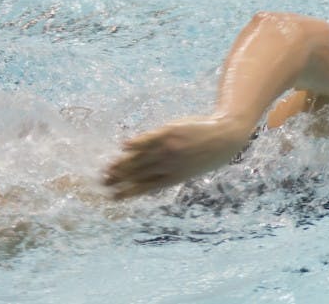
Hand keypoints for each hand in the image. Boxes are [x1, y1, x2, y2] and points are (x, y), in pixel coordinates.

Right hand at [103, 115, 251, 199]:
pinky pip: (149, 139)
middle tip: (103, 182)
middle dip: (119, 179)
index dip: (127, 192)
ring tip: (107, 168)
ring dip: (122, 163)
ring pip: (140, 158)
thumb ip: (170, 171)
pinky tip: (124, 146)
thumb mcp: (190, 167)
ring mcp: (169, 149)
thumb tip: (150, 171)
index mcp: (173, 178)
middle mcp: (168, 165)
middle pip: (138, 173)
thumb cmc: (208, 153)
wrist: (226, 136)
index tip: (113, 196)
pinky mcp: (170, 132)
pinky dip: (137, 143)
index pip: (144, 187)